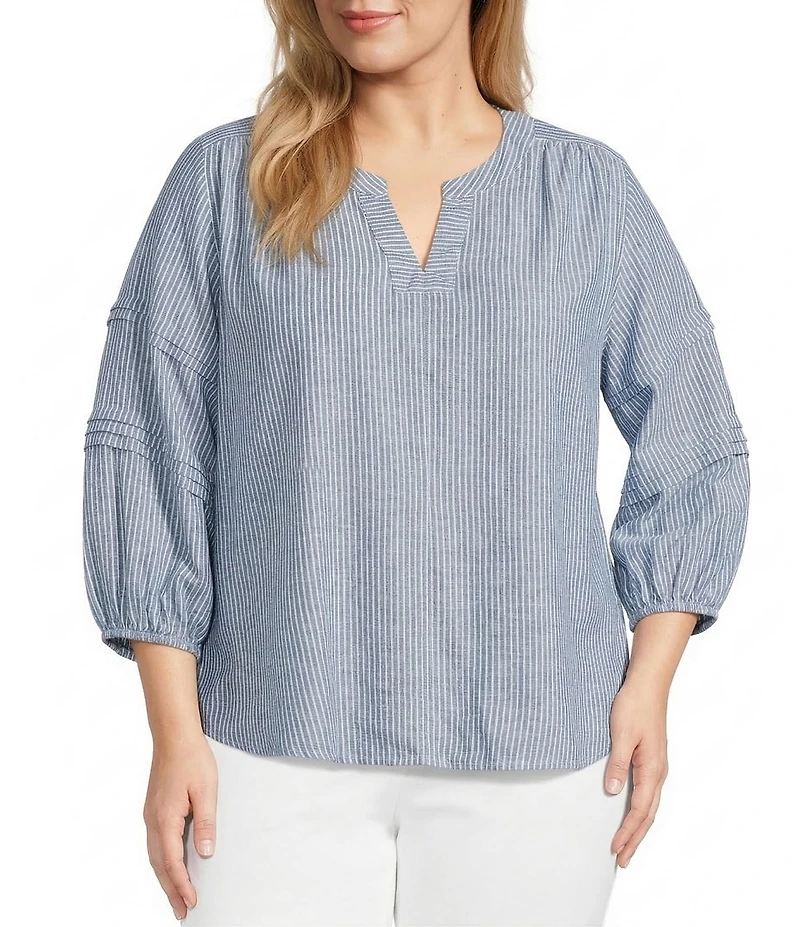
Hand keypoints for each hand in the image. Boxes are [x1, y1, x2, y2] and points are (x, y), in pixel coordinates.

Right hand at [143, 733, 217, 919]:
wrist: (174, 735)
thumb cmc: (192, 758)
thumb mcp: (206, 790)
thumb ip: (205, 824)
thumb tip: (205, 854)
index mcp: (165, 819)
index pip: (172, 862)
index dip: (182, 885)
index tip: (192, 902)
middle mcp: (153, 821)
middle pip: (159, 865)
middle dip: (170, 890)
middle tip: (182, 912)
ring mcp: (150, 815)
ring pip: (154, 856)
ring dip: (164, 878)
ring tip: (176, 896)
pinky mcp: (153, 809)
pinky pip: (155, 843)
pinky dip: (162, 861)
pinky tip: (169, 866)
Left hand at [605, 678, 668, 867]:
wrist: (648, 684)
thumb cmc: (635, 705)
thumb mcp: (621, 734)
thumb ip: (618, 763)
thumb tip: (613, 791)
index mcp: (652, 769)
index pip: (640, 811)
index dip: (628, 832)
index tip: (616, 850)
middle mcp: (658, 771)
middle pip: (648, 815)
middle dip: (635, 839)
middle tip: (622, 860)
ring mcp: (656, 765)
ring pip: (650, 805)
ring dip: (638, 827)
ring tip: (626, 844)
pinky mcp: (651, 758)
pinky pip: (647, 792)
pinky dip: (640, 810)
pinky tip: (632, 812)